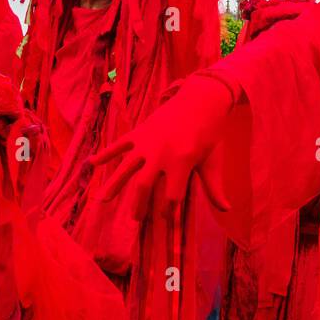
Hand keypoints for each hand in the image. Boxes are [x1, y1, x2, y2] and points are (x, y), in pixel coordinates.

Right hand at [90, 76, 232, 220]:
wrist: (201, 100)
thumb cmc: (208, 133)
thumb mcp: (212, 160)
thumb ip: (214, 187)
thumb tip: (226, 210)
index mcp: (182, 161)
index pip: (172, 195)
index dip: (169, 210)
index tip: (166, 218)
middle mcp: (161, 153)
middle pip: (144, 185)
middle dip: (139, 205)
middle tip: (137, 220)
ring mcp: (148, 142)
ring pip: (127, 167)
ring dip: (114, 184)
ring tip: (103, 201)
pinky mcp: (140, 132)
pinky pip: (120, 144)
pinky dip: (106, 153)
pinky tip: (92, 163)